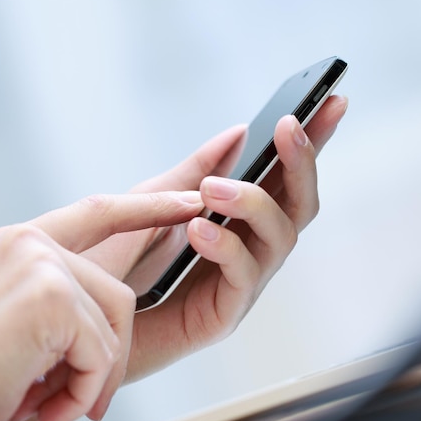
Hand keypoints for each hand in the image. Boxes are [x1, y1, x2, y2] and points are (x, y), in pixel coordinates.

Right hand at [0, 191, 202, 420]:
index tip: (190, 198)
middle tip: (84, 396)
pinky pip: (102, 349)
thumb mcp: (23, 324)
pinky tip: (47, 405)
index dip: (149, 207)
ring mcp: (40, 264)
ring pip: (114, 323)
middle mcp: (32, 243)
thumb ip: (66, 301)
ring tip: (53, 401)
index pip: (101, 212)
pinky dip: (84, 389)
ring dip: (93, 376)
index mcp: (24, 243)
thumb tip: (115, 321)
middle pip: (118, 291)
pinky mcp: (49, 296)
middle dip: (111, 353)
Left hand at [83, 95, 348, 379]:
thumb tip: (239, 131)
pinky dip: (226, 247)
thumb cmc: (119, 262)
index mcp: (237, 222)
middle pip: (299, 206)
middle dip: (301, 164)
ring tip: (214, 189)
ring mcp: (239, 283)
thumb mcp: (155, 201)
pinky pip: (242, 278)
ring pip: (280, 238)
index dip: (313, 144)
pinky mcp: (222, 316)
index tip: (333, 102)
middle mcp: (249, 250)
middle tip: (288, 127)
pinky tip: (198, 230)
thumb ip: (195, 170)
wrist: (87, 318)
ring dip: (254, 203)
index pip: (285, 178)